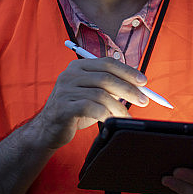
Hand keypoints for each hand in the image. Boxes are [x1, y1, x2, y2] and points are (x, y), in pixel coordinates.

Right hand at [29, 57, 149, 149]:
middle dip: (129, 90)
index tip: (144, 82)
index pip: (108, 63)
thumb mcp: (94, 95)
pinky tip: (112, 121)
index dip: (128, 71)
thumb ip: (111, 88)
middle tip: (144, 101)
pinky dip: (106, 115)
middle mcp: (70, 74)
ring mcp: (65, 90)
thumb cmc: (76, 110)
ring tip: (127, 117)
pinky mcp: (63, 107)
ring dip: (119, 107)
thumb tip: (139, 86)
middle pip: (106, 78)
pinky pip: (91, 108)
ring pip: (101, 94)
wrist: (48, 130)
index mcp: (79, 67)